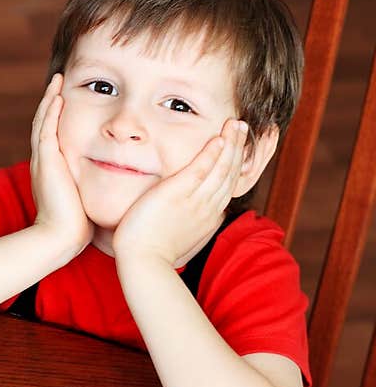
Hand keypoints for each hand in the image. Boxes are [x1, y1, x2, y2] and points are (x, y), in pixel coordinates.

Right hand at [30, 73, 92, 255]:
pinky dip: (50, 112)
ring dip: (50, 99)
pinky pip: (46, 130)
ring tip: (58, 80)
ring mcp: (43, 161)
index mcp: (53, 169)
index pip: (54, 135)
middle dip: (51, 102)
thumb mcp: (86, 199)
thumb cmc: (77, 226)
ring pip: (43, 122)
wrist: (60, 239)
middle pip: (45, 123)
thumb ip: (93, 185)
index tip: (68, 99)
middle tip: (59, 80)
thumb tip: (115, 181)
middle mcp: (44, 162)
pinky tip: (58, 97)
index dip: (58, 116)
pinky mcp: (47, 163)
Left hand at [113, 118, 248, 270]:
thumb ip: (193, 220)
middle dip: (240, 147)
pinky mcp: (178, 193)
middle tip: (244, 127)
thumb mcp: (182, 234)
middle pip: (231, 172)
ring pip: (221, 168)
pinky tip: (219, 138)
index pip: (229, 184)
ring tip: (237, 124)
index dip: (237, 163)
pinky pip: (201, 169)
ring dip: (231, 144)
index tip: (241, 148)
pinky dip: (212, 153)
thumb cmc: (154, 250)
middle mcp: (208, 207)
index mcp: (209, 216)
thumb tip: (202, 216)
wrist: (143, 262)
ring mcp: (195, 200)